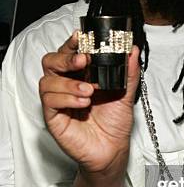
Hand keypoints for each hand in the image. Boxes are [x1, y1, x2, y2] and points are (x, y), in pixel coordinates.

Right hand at [39, 32, 139, 173]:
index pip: (70, 52)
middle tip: (83, 60)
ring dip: (68, 83)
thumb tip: (133, 50)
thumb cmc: (115, 122)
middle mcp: (67, 85)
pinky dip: (65, 98)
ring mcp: (58, 101)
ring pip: (47, 81)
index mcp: (82, 75)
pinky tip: (82, 103)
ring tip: (89, 91)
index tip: (82, 37)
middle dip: (65, 57)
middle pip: (51, 61)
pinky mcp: (53, 117)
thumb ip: (128, 72)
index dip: (73, 43)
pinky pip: (49, 101)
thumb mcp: (126, 94)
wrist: (113, 149)